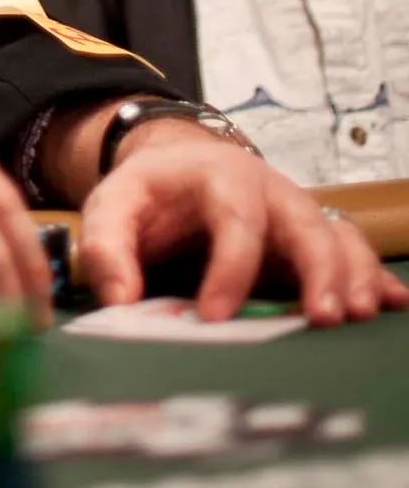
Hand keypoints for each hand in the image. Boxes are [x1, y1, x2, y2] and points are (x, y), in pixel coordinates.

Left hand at [78, 119, 408, 323]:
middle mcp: (269, 192)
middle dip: (318, 269)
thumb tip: (119, 299)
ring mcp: (296, 215)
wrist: (179, 169)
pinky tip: (392, 306)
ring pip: (338, 237)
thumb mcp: (113, 206)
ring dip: (354, 276)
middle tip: (322, 318)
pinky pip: (352, 252)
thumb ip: (106, 247)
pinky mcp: (311, 241)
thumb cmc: (150, 194)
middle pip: (305, 222)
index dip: (229, 268)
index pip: (234, 218)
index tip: (214, 317)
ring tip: (358, 317)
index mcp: (219, 177)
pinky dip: (374, 277)